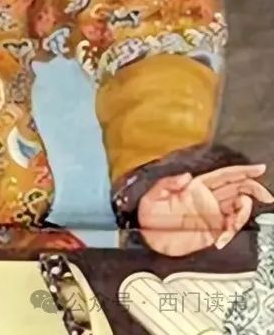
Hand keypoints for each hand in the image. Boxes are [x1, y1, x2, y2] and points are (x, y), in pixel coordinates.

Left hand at [137, 164, 273, 256]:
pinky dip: (231, 234)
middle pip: (237, 190)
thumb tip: (187, 177)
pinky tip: (221, 239)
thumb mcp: (153, 195)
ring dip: (244, 212)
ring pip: (238, 210)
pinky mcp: (212, 232)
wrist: (146, 237)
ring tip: (237, 217)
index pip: (224, 176)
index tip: (258, 168)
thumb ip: (170, 183)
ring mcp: (211, 216)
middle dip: (253, 189)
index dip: (242, 171)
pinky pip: (230, 230)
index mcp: (195, 187)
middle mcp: (206, 200)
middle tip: (266, 194)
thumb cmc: (147, 214)